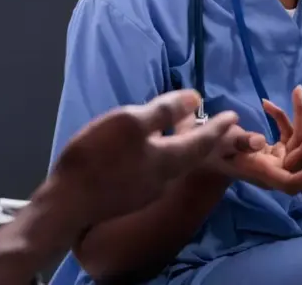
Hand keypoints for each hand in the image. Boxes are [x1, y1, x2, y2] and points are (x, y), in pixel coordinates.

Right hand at [45, 91, 237, 235]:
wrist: (67, 204)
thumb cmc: (97, 157)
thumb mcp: (130, 122)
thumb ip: (163, 111)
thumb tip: (195, 98)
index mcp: (169, 159)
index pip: (203, 141)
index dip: (218, 127)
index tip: (234, 115)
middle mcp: (164, 178)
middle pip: (193, 156)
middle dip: (207, 139)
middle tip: (218, 125)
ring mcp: (146, 190)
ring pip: (175, 164)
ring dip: (186, 147)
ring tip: (188, 132)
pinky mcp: (129, 196)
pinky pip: (157, 169)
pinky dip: (165, 155)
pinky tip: (154, 148)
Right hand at [210, 86, 301, 194]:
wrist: (209, 155)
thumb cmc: (212, 151)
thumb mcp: (220, 143)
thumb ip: (241, 142)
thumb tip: (260, 141)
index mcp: (264, 173)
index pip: (292, 181)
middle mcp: (276, 169)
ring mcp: (280, 160)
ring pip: (299, 140)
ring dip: (301, 116)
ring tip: (298, 91)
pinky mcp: (279, 152)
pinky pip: (289, 135)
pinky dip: (283, 118)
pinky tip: (268, 104)